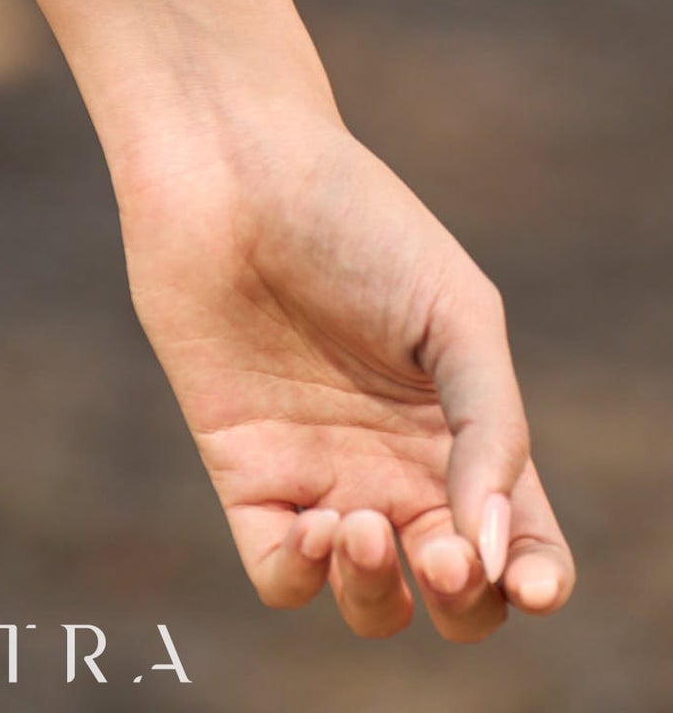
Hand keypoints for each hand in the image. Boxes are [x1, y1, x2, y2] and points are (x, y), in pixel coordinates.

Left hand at [117, 108, 575, 639]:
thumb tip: (493, 548)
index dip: (536, 580)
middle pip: (454, 594)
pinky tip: (312, 521)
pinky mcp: (244, 469)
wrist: (235, 171)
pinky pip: (278, 573)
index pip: (521, 541)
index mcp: (461, 428)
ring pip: (367, 598)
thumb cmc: (356, 221)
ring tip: (357, 523)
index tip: (527, 583)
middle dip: (460, 600)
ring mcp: (320, 471)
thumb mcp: (458, 313)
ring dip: (377, 595)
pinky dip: (302, 576)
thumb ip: (492, 429)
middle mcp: (396, 464)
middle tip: (437, 552)